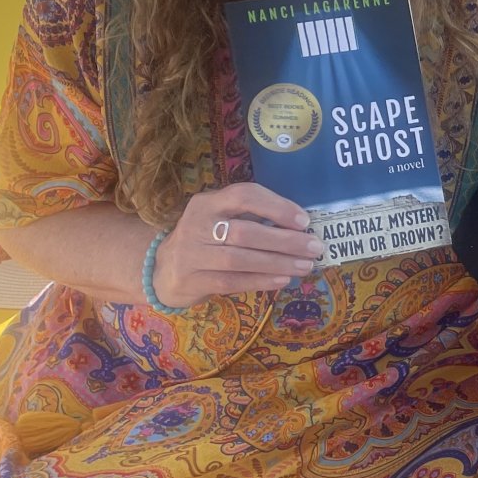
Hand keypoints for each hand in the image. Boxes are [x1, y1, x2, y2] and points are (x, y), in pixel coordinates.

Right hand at [152, 183, 320, 308]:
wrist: (163, 270)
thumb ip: (252, 217)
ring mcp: (191, 254)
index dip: (276, 206)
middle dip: (285, 240)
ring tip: (305, 266)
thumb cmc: (205, 239)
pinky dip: (260, 280)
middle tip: (314, 248)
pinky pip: (232, 281)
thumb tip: (301, 226)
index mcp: (207, 202)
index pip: (243, 195)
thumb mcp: (221, 219)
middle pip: (245, 232)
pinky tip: (283, 280)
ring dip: (278, 263)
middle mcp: (196, 225)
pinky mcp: (191, 281)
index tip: (304, 221)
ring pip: (239, 259)